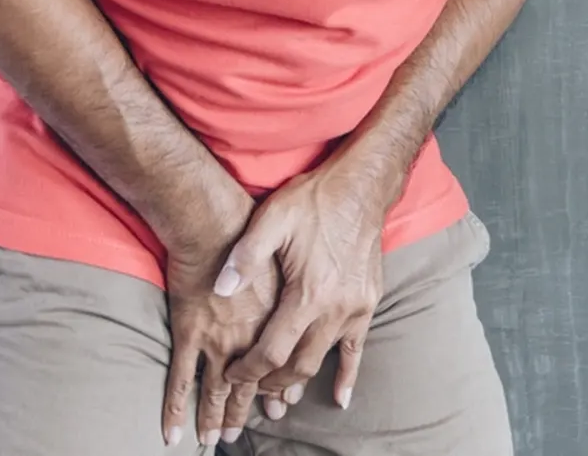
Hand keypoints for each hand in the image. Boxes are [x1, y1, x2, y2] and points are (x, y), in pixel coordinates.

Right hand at [162, 206, 280, 447]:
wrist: (213, 221)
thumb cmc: (251, 230)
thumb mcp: (285, 257)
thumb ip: (289, 286)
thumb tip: (299, 305)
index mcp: (276, 320)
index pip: (281, 365)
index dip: (278, 387)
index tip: (278, 404)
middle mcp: (250, 337)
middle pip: (249, 386)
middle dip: (246, 411)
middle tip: (244, 430)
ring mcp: (218, 340)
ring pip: (216, 392)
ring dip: (215, 418)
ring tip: (214, 439)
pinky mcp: (189, 334)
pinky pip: (180, 382)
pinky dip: (174, 410)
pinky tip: (172, 434)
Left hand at [216, 165, 386, 417]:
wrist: (361, 187)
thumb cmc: (313, 201)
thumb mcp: (272, 219)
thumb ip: (245, 257)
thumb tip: (219, 290)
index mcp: (308, 294)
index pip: (272, 351)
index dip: (248, 370)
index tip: (231, 376)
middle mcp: (334, 309)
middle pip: (298, 365)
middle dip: (269, 382)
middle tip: (247, 387)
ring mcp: (355, 309)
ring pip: (322, 360)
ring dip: (298, 380)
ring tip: (277, 392)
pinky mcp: (368, 304)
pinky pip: (357, 350)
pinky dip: (348, 376)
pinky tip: (340, 398)